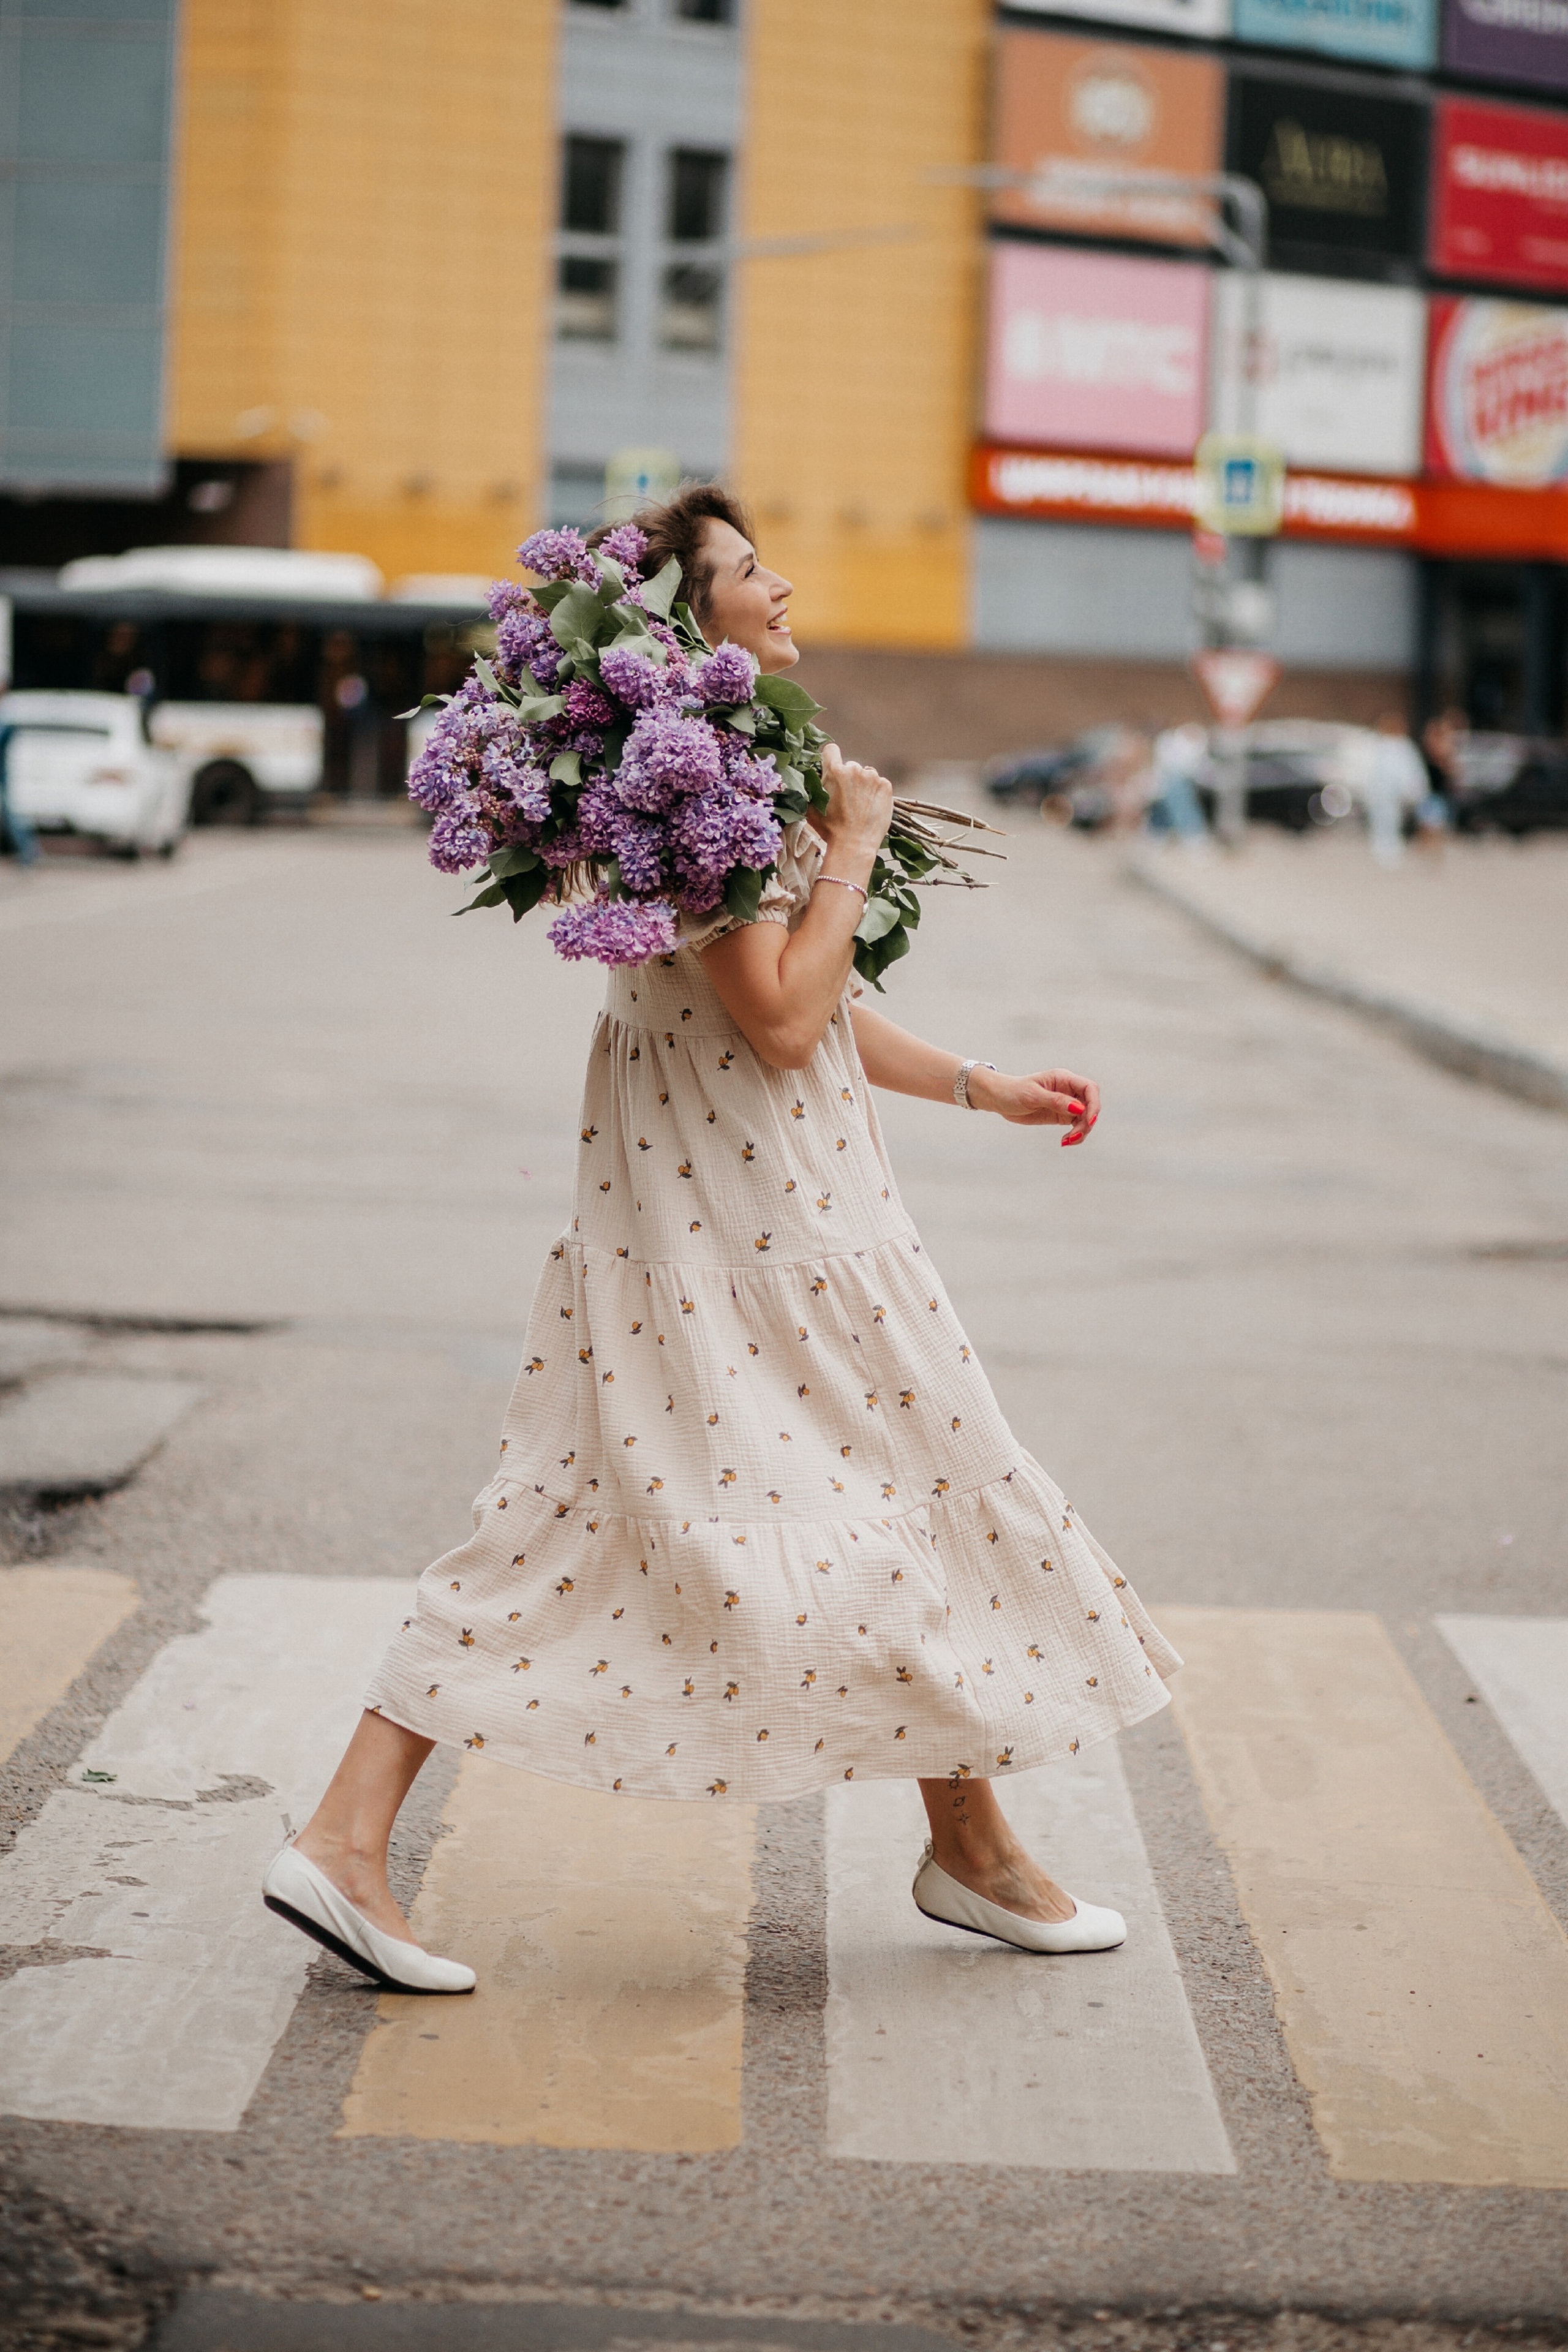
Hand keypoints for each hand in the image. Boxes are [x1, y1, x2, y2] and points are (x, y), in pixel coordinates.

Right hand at [817, 742, 893, 867]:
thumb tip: (812, 780)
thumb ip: (813, 788)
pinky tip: (870, 808)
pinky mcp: (886, 786)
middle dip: (848, 779)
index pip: (831, 750)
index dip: (830, 759)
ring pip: (866, 775)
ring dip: (863, 785)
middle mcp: (854, 769)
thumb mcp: (811, 807)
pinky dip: (875, 793)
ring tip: (860, 806)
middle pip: (850, 766)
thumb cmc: (830, 829)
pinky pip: (879, 783)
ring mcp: (872, 777)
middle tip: (846, 799)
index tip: (832, 769)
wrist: (854, 845)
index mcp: (834, 771)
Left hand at [968, 1066, 1099, 1146]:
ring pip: (1085, 1118)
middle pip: (1090, 1105)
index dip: (1094, 1104)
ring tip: (1067, 1141)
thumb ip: (1056, 1101)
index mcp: (1063, 1078)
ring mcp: (1066, 1103)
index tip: (1088, 1120)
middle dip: (1087, 1122)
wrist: (1000, 1099)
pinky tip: (1064, 1141)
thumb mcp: (1033, 1096)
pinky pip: (1076, 1126)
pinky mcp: (1061, 1115)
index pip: (1089, 1088)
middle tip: (1074, 1136)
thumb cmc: (1014, 1092)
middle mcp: (1068, 1090)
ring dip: (1081, 1131)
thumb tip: (1079, 1108)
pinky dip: (1075, 1135)